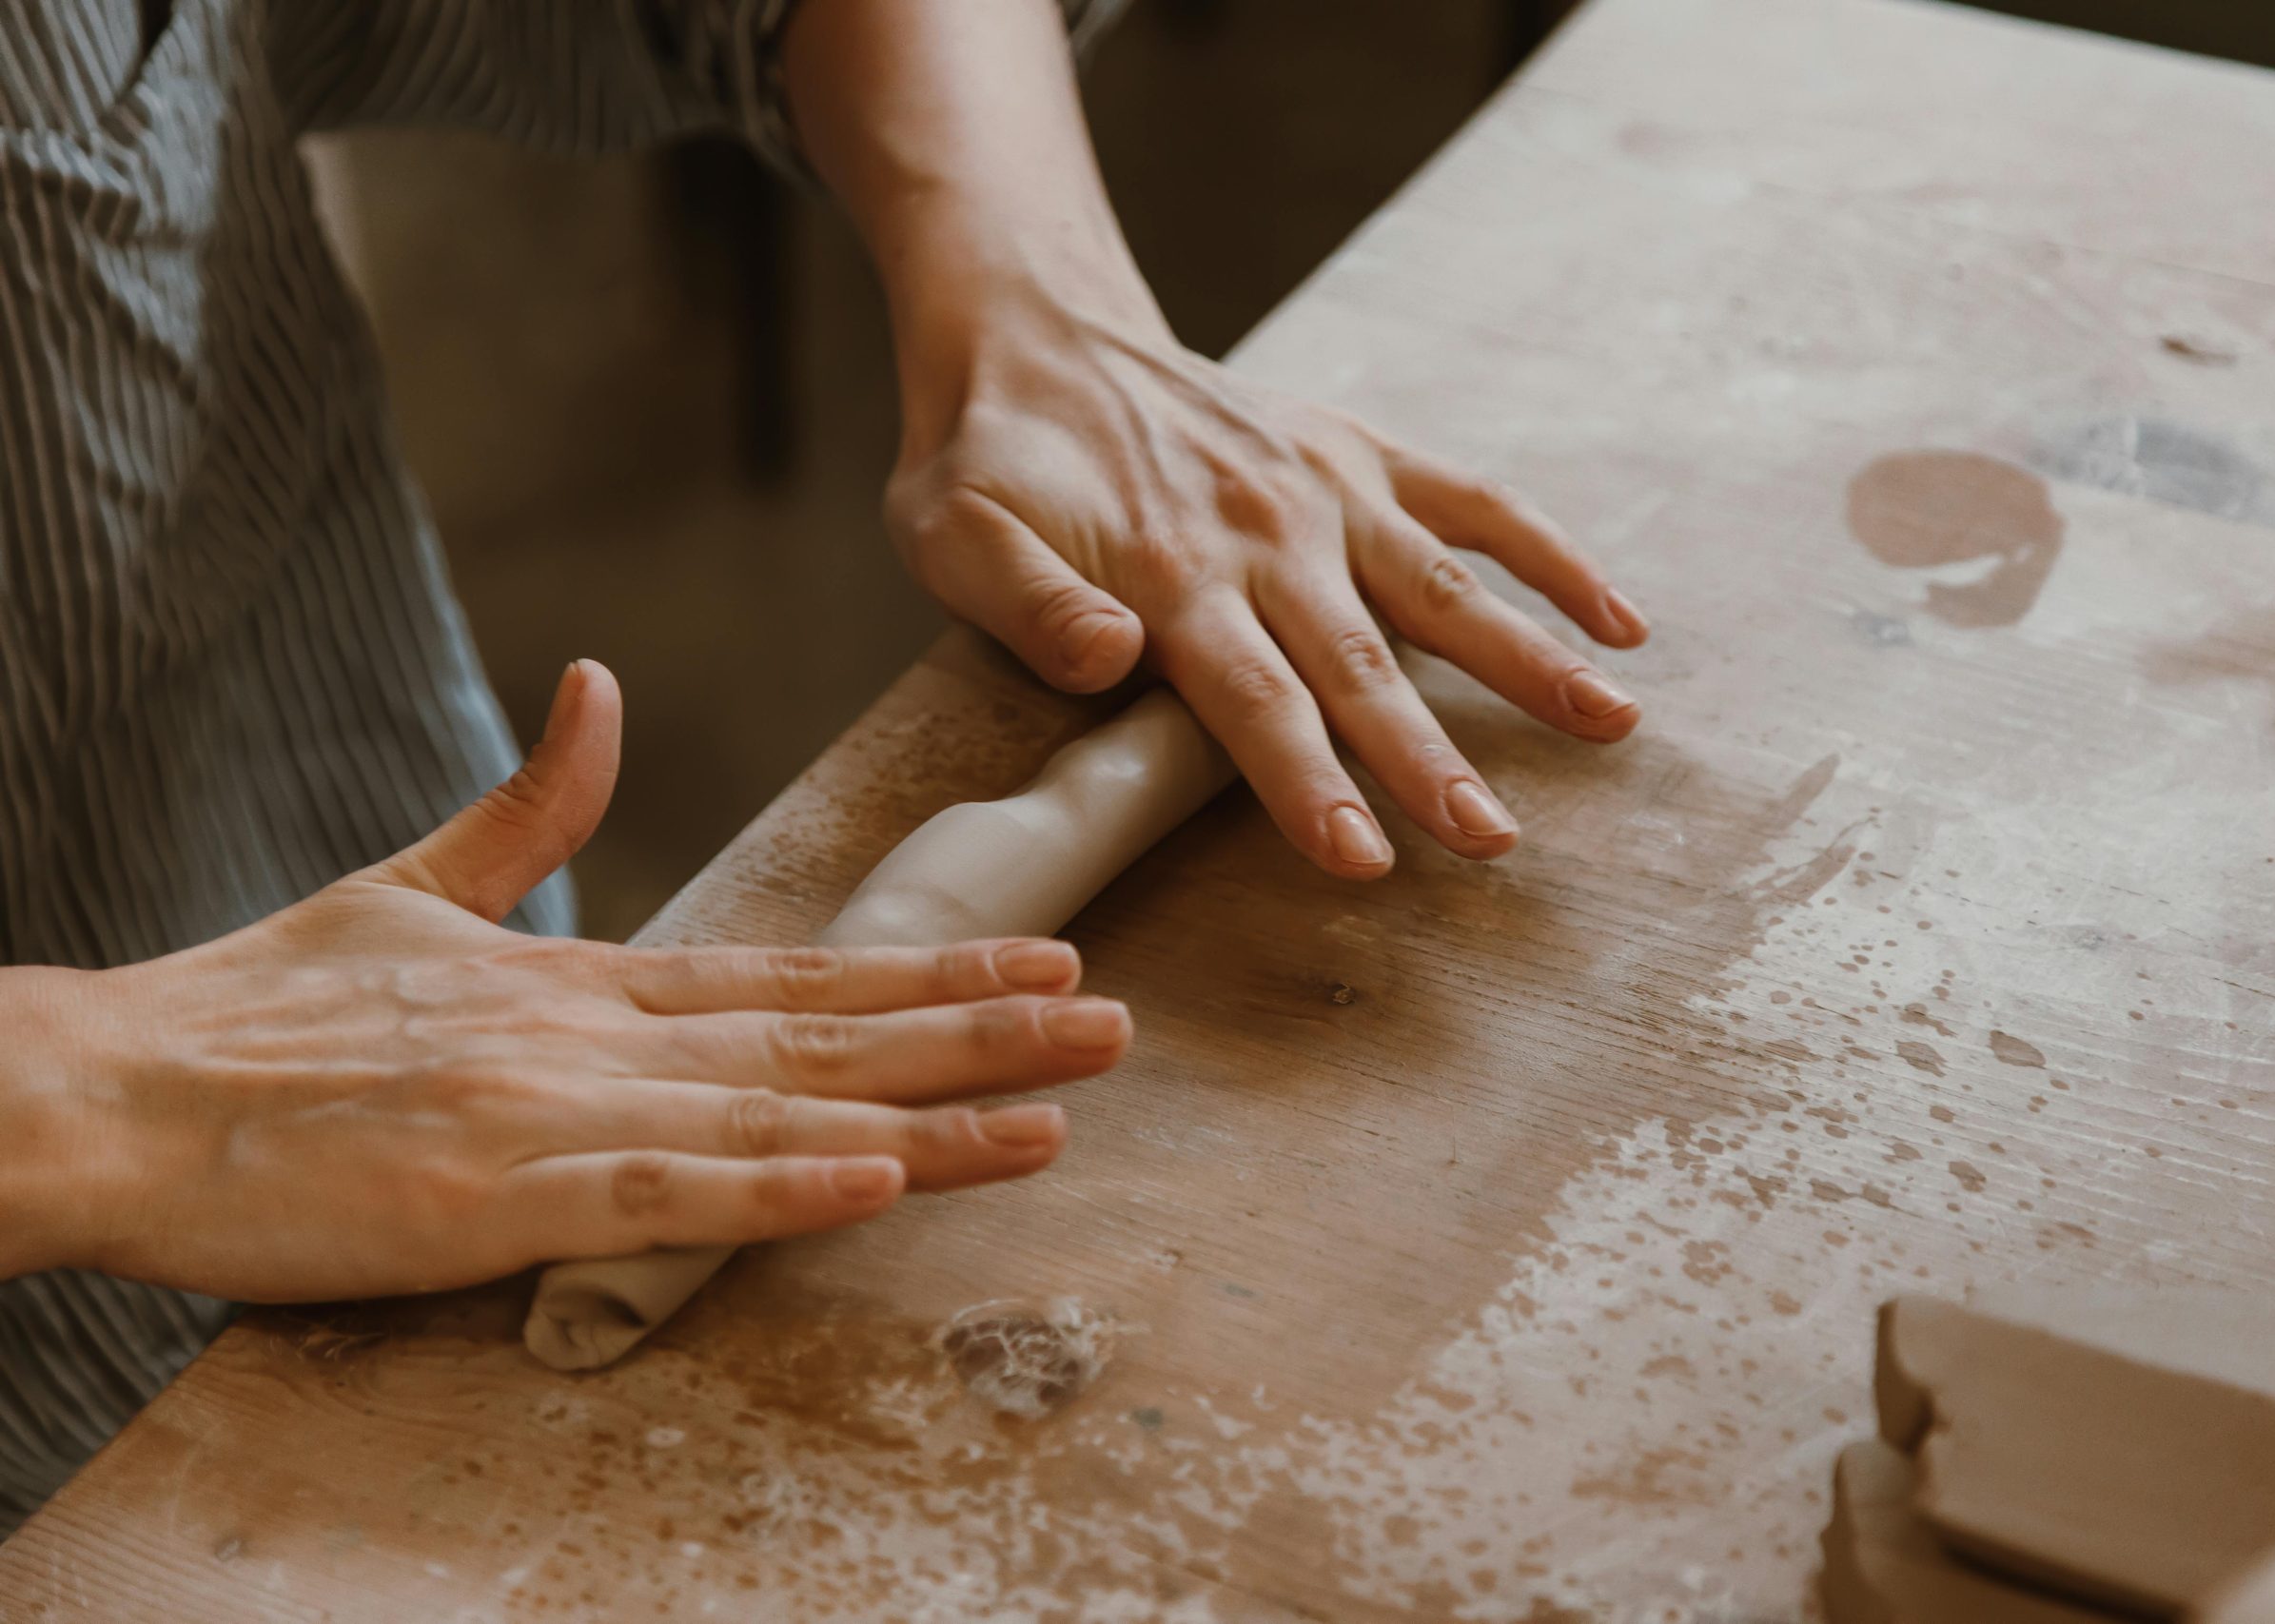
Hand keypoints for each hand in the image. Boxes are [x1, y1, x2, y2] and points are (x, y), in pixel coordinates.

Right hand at [0, 662, 1130, 1301]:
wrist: (119, 1089)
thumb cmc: (256, 1009)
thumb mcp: (413, 885)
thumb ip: (532, 806)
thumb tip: (597, 687)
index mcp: (588, 981)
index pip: (794, 976)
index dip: (924, 974)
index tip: (1037, 961)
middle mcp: (599, 1036)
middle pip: (823, 1037)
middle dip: (976, 1031)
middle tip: (1111, 1022)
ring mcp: (554, 1113)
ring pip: (777, 1112)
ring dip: (924, 1112)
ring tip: (1053, 1108)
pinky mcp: (492, 1195)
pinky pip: (662, 1195)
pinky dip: (774, 1186)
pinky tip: (877, 1177)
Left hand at [884, 285, 1649, 879]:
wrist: (1035, 336)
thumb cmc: (989, 462)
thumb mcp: (953, 532)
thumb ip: (1026, 604)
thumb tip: (1109, 660)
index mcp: (1171, 576)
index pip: (1252, 701)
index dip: (1308, 785)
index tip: (1361, 860)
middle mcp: (1267, 536)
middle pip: (1362, 667)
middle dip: (1429, 763)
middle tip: (1492, 841)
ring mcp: (1327, 491)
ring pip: (1446, 588)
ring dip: (1529, 660)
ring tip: (1610, 725)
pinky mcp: (1361, 455)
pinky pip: (1476, 504)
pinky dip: (1553, 557)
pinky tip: (1621, 620)